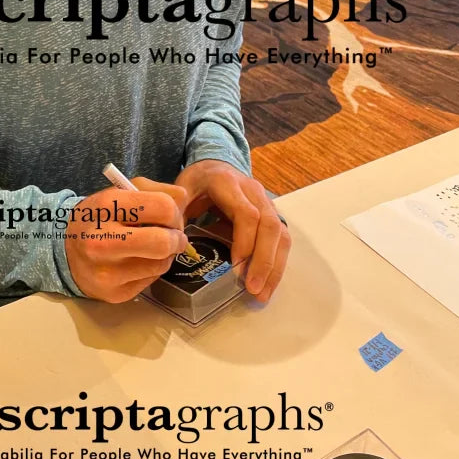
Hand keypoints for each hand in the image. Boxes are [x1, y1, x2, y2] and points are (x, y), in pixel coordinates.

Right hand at [65, 184, 189, 302]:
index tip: (171, 215)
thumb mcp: (121, 192)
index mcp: (106, 207)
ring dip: (166, 254)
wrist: (66, 249)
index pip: (162, 207)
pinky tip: (140, 261)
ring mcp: (107, 272)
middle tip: (174, 236)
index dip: (175, 212)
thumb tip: (184, 202)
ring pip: (162, 264)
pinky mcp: (114, 293)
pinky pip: (152, 279)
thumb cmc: (101, 217)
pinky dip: (153, 268)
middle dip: (178, 238)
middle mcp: (102, 240)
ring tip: (154, 247)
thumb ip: (156, 191)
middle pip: (163, 242)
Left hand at [175, 160, 289, 302]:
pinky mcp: (272, 215)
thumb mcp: (181, 189)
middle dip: (263, 260)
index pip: (246, 213)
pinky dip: (277, 263)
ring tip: (261, 294)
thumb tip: (176, 243)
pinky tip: (267, 284)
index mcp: (228, 183)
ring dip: (274, 266)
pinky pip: (282, 239)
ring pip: (280, 234)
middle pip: (269, 225)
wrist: (216, 164)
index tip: (236, 267)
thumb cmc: (198, 181)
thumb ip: (176, 212)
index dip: (244, 241)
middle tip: (251, 288)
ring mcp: (267, 203)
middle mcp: (253, 191)